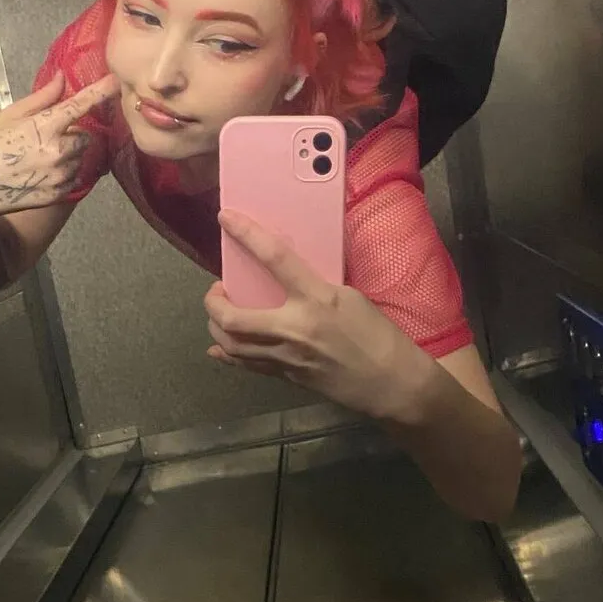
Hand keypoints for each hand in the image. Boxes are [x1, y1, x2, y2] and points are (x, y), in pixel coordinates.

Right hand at [0, 71, 119, 220]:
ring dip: (68, 155)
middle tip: (46, 138)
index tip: (116, 81)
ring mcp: (60, 175)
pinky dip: (63, 174)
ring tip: (39, 158)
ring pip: (79, 158)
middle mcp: (58, 151)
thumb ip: (41, 98)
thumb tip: (62, 77)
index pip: (80, 105)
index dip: (100, 92)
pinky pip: (73, 178)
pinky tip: (40, 174)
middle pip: (84, 137)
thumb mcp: (9, 116)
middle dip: (72, 135)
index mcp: (45, 127)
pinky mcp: (59, 194)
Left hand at [204, 209, 435, 421]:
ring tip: (220, 314)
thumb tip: (287, 278)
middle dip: (213, 302)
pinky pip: (247, 365)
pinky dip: (227, 354)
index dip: (246, 235)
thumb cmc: (377, 334)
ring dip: (215, 327)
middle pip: (232, 318)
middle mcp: (294, 329)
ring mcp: (286, 357)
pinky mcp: (286, 377)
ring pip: (232, 346)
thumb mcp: (349, 297)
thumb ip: (314, 286)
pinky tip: (220, 347)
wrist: (389, 383)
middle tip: (217, 290)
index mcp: (316, 299)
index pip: (274, 259)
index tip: (225, 218)